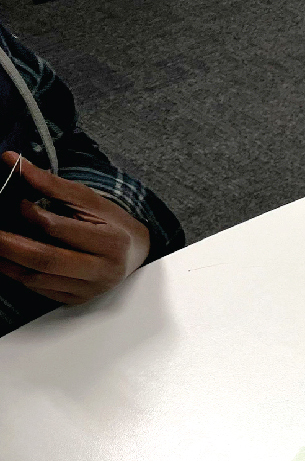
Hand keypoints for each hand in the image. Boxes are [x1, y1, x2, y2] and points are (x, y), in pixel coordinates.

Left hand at [0, 151, 149, 305]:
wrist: (137, 254)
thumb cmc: (113, 224)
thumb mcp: (89, 200)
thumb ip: (51, 183)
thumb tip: (13, 161)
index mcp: (111, 242)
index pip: (60, 229)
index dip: (32, 215)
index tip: (17, 202)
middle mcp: (102, 270)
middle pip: (45, 259)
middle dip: (8, 244)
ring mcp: (90, 289)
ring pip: (37, 279)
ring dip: (6, 261)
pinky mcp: (77, 299)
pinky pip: (40, 289)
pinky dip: (17, 273)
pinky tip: (6, 259)